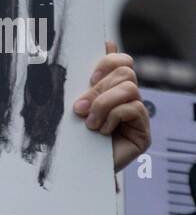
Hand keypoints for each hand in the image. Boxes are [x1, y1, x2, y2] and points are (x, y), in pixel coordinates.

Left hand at [72, 42, 149, 172]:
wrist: (73, 171)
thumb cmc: (70, 137)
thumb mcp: (73, 105)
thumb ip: (86, 80)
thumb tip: (106, 43)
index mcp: (110, 90)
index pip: (122, 62)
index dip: (109, 61)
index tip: (91, 74)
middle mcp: (127, 100)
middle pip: (125, 72)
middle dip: (99, 88)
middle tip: (80, 108)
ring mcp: (137, 115)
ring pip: (129, 88)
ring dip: (103, 104)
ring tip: (89, 123)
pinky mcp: (143, 132)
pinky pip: (133, 108)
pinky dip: (112, 117)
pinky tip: (101, 132)